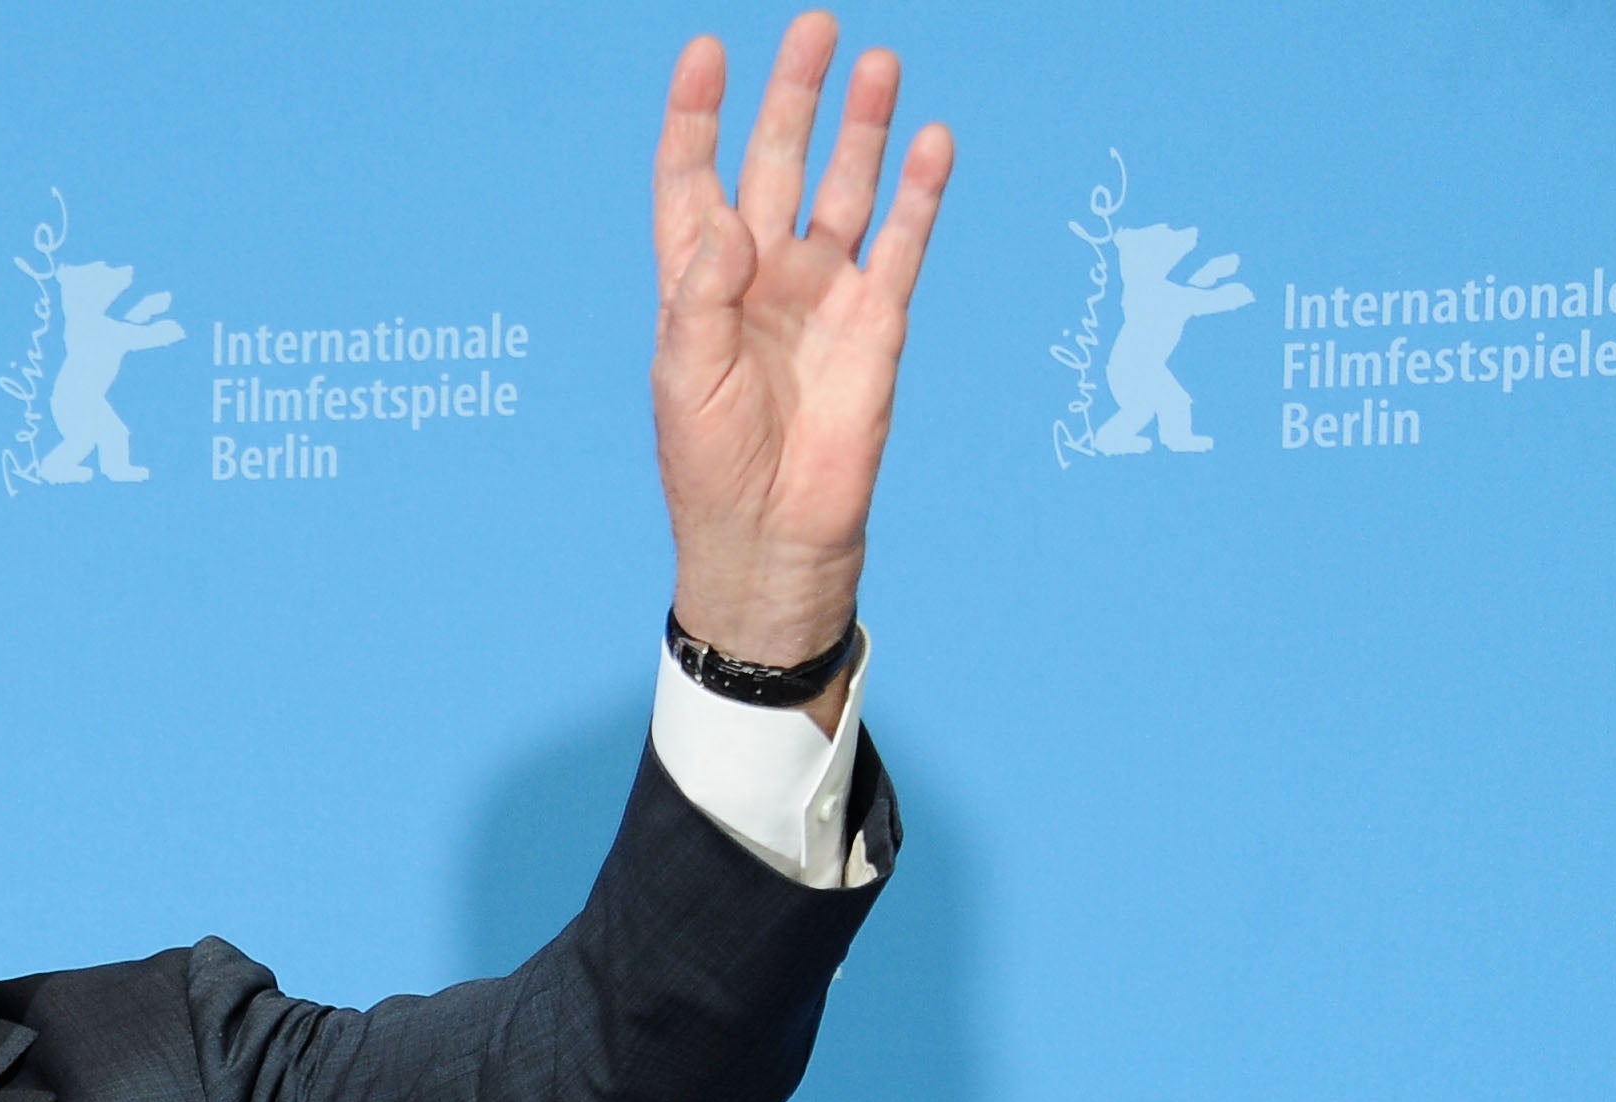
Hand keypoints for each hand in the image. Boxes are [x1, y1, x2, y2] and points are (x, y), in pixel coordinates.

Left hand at [651, 14, 954, 704]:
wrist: (773, 536)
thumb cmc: (710, 467)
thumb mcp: (685, 380)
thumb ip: (699, 295)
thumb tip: (725, 215)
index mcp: (696, 284)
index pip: (693, 181)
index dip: (697, 118)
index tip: (705, 53)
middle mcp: (760, 276)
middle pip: (777, 162)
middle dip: (792, 97)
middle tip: (815, 28)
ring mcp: (822, 293)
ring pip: (845, 187)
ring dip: (860, 127)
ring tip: (876, 61)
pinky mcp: (878, 320)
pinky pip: (903, 239)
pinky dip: (920, 190)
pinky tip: (930, 140)